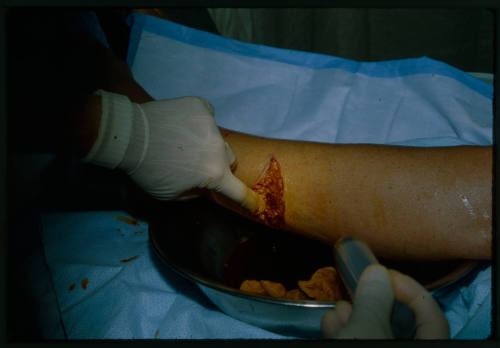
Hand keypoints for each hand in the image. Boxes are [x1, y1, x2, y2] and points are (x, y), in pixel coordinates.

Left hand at [84, 90, 259, 209]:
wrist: (128, 136)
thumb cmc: (148, 171)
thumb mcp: (171, 195)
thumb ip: (195, 193)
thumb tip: (204, 186)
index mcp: (214, 173)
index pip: (239, 191)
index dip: (249, 201)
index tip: (257, 205)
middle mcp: (218, 147)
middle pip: (229, 159)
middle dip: (218, 165)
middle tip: (196, 164)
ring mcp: (211, 123)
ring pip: (217, 137)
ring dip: (206, 143)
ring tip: (182, 142)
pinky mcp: (200, 106)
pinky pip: (208, 116)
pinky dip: (199, 122)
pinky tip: (182, 125)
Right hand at [321, 264, 449, 338]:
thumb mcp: (366, 331)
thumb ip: (373, 301)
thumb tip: (377, 272)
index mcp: (427, 346)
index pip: (431, 313)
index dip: (408, 288)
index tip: (380, 275)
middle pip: (400, 323)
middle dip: (374, 300)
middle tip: (358, 286)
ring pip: (376, 334)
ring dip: (355, 317)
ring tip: (338, 306)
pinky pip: (360, 342)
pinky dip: (347, 332)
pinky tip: (331, 323)